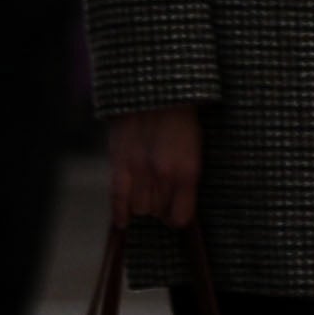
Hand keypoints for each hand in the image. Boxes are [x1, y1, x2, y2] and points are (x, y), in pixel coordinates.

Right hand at [106, 102, 206, 225]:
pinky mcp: (120, 162)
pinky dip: (120, 213)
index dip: (178, 219)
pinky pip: (117, 197)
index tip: (177, 216)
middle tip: (162, 198)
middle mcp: (164, 175)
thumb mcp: (196, 149)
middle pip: (158, 213)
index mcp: (188, 171)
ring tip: (146, 195)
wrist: (157, 93)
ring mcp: (140, 169)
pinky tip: (124, 221)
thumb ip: (187, 177)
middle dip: (161, 209)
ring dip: (142, 206)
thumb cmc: (182, 121)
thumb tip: (181, 204)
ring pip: (139, 209)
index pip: (181, 216)